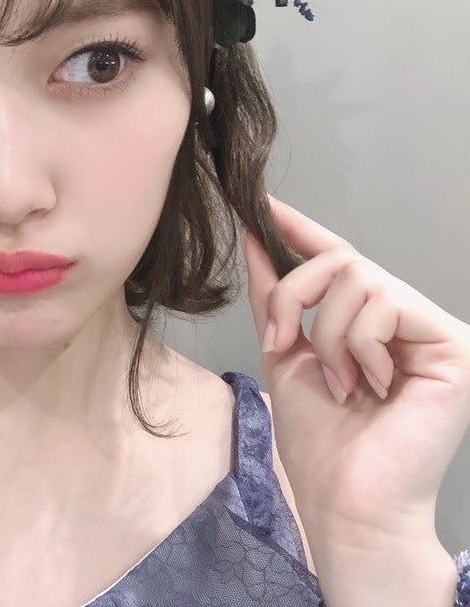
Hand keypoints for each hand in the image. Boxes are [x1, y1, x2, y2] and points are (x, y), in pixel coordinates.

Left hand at [241, 194, 469, 543]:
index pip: (338, 259)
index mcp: (369, 321)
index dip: (300, 230)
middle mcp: (406, 318)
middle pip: (340, 260)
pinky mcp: (454, 345)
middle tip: (280, 344)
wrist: (345, 500)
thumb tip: (254, 236)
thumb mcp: (286, 354)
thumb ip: (276, 296)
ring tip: (338, 382)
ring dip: (326, 334)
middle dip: (293, 297)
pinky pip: (385, 305)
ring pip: (358, 279)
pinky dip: (357, 344)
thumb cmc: (321, 440)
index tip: (260, 203)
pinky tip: (370, 385)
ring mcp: (433, 330)